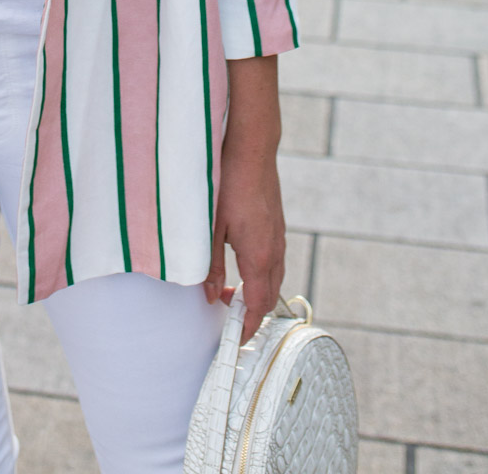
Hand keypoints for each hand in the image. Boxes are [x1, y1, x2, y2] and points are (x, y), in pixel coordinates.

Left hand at [205, 57, 284, 342]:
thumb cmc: (228, 182)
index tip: (234, 340)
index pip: (258, 305)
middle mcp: (274, 249)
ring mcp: (279, 235)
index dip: (247, 327)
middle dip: (252, 313)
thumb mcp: (210, 226)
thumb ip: (209, 264)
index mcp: (258, 255)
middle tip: (228, 320)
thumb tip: (209, 296)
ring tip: (232, 295)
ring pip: (274, 277)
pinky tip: (242, 265)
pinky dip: (262, 274)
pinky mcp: (277, 223)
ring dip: (257, 293)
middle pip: (270, 296)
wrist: (251, 146)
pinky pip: (274, 260)